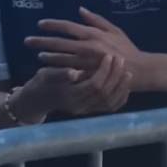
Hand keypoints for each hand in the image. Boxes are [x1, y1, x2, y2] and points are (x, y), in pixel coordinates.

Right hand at [13, 51, 130, 121]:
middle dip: (115, 76)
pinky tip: (125, 86)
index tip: (109, 56)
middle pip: (105, 93)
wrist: (38, 99)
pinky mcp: (91, 111)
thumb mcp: (46, 75)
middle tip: (121, 60)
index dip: (103, 71)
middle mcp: (80, 106)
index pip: (94, 85)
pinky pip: (110, 108)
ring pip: (110, 102)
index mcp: (70, 96)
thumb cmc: (42, 82)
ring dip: (121, 87)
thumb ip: (60, 74)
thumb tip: (73, 73)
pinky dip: (120, 98)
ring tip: (127, 72)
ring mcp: (87, 110)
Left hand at [28, 9, 152, 85]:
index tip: (40, 24)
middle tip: (27, 41)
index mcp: (93, 34)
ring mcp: (87, 63)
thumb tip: (80, 9)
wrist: (140, 70)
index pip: (68, 26)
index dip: (52, 24)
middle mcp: (88, 47)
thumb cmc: (127, 49)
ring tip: (38, 56)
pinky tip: (50, 71)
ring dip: (48, 57)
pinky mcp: (89, 76)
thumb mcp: (115, 30)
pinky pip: (70, 73)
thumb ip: (96, 20)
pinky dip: (59, 72)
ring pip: (61, 59)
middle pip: (59, 43)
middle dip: (41, 42)